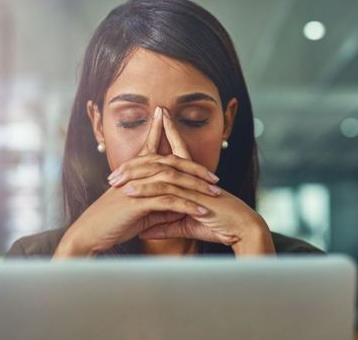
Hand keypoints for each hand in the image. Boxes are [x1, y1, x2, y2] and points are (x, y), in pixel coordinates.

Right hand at [53, 107, 220, 257]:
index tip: (203, 164)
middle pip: (172, 163)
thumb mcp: (140, 212)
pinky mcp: (137, 202)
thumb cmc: (112, 224)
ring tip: (215, 194)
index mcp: (135, 172)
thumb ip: (159, 204)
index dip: (179, 152)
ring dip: (196, 187)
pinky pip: (169, 200)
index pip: (158, 154)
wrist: (88, 235)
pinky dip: (188, 205)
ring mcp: (136, 186)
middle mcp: (136, 174)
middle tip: (215, 178)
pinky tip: (202, 211)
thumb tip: (181, 205)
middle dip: (196, 169)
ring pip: (173, 179)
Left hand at [119, 108, 274, 255]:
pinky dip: (147, 190)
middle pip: (162, 160)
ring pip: (160, 173)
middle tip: (117, 168)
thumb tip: (145, 230)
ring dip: (136, 175)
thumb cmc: (220, 226)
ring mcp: (193, 185)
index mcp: (193, 180)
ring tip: (115, 180)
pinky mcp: (194, 197)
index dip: (165, 139)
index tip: (152, 128)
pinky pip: (167, 191)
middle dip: (139, 160)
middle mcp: (192, 178)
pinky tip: (130, 192)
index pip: (177, 154)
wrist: (242, 229)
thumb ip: (165, 225)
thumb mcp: (186, 225)